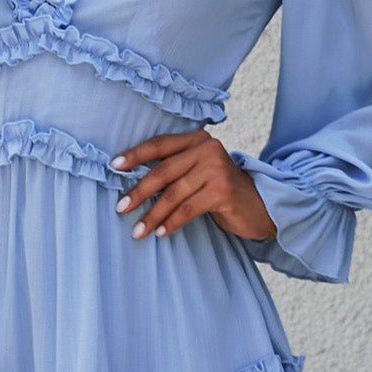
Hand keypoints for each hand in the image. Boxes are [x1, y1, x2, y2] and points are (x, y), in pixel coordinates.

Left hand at [111, 129, 277, 241]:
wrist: (258, 204)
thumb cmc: (219, 189)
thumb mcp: (197, 171)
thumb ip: (173, 169)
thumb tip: (130, 183)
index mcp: (197, 139)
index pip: (159, 144)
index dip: (135, 155)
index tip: (113, 166)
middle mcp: (207, 148)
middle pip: (164, 170)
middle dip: (139, 191)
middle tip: (121, 207)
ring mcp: (217, 169)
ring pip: (174, 193)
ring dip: (153, 214)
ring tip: (138, 230)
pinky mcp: (223, 191)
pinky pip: (189, 208)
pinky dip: (172, 222)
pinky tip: (161, 232)